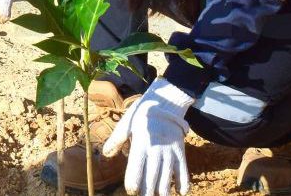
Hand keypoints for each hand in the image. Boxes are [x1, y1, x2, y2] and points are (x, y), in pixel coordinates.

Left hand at [103, 78, 194, 195]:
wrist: (166, 103)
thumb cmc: (142, 114)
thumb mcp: (126, 123)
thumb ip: (116, 139)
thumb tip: (105, 154)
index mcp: (140, 144)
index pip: (136, 170)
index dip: (133, 185)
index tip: (131, 191)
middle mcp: (156, 151)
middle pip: (151, 180)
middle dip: (146, 194)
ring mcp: (170, 153)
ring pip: (167, 181)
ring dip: (162, 193)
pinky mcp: (181, 153)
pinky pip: (184, 174)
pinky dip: (183, 186)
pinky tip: (179, 192)